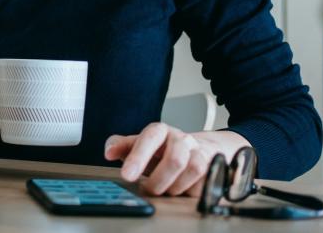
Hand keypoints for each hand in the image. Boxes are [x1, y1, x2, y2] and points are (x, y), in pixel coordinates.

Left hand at [103, 123, 250, 196]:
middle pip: (175, 159)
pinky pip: (203, 183)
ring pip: (192, 171)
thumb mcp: (139, 145)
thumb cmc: (162, 149)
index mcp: (161, 131)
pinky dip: (189, 191)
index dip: (138, 157)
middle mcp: (182, 139)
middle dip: (159, 180)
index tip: (127, 175)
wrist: (198, 147)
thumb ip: (121, 146)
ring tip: (165, 189)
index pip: (150, 138)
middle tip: (148, 189)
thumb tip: (109, 152)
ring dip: (175, 187)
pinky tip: (181, 188)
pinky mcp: (214, 166)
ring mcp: (200, 152)